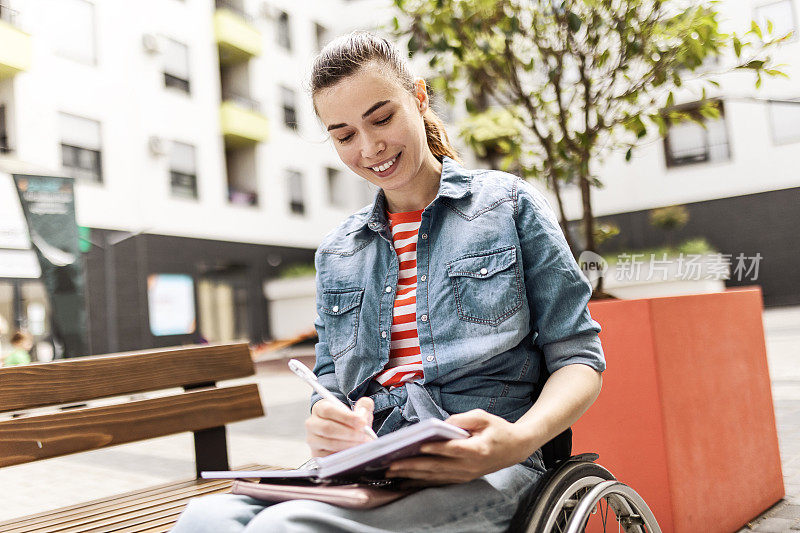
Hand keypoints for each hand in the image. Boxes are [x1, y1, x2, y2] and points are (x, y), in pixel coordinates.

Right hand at [305, 397, 374, 456]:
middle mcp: (312, 424)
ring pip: (330, 443)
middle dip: (349, 433)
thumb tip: (364, 410)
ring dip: (349, 444)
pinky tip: (354, 451)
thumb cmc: (349, 421)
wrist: (344, 435)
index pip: (328, 410)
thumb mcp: (358, 410)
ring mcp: (313, 440)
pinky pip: (331, 456)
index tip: (362, 422)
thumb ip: (364, 405)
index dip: (346, 417)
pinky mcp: (317, 454)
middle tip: (363, 435)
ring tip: (362, 443)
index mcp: (320, 408)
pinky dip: (345, 454)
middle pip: (328, 428)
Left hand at [385, 409, 530, 483]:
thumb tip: (442, 424)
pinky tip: (406, 481)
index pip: (453, 449)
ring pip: (435, 476)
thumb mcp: (483, 417)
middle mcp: (470, 466)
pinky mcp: (462, 478)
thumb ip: (463, 419)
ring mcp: (466, 474)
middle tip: (392, 464)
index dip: (436, 448)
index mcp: (477, 449)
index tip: (419, 445)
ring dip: (412, 475)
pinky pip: (439, 481)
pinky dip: (421, 482)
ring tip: (392, 472)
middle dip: (413, 466)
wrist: (515, 448)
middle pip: (438, 466)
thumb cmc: (498, 429)